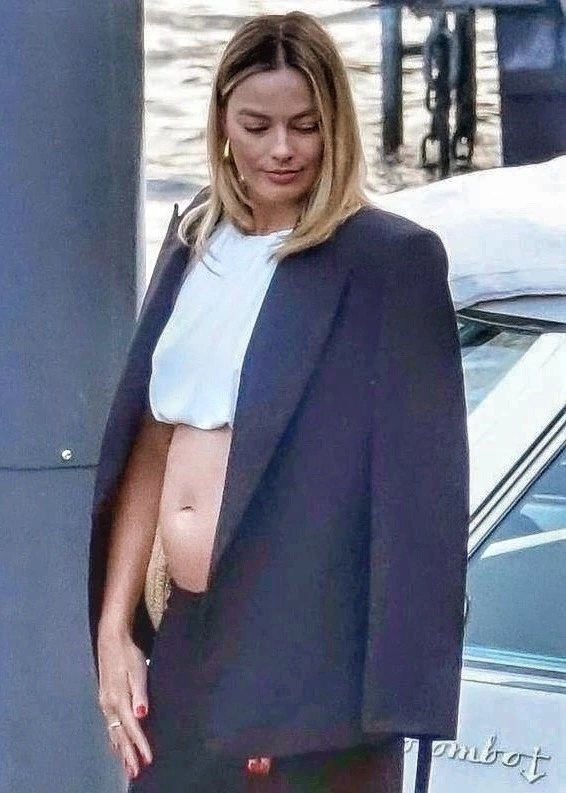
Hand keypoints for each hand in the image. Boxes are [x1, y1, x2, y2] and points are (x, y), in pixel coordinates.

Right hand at [97, 630, 152, 780]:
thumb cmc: (128, 653)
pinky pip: (110, 725)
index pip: (132, 728)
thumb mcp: (138, 670)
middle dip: (128, 754)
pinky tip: (116, 744)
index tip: (148, 760)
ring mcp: (105, 702)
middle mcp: (109, 705)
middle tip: (135, 773)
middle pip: (120, 735)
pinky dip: (115, 738)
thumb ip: (140, 693)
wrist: (111, 639)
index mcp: (118, 699)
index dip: (140, 744)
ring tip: (127, 765)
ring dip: (120, 749)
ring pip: (113, 732)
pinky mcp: (105, 698)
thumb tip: (142, 715)